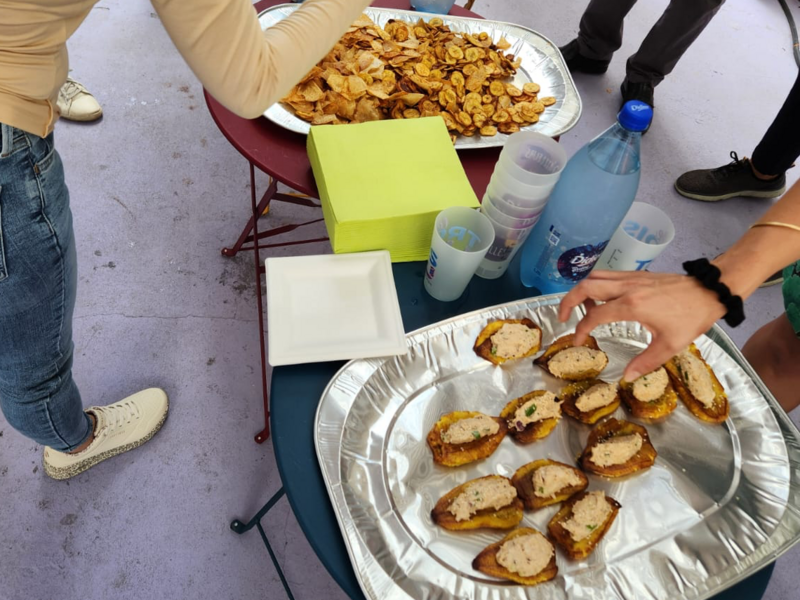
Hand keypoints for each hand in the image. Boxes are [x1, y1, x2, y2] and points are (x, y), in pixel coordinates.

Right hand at [558, 270, 725, 380]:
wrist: (710, 291)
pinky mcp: (637, 274)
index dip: (581, 330)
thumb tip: (626, 378)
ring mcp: (631, 278)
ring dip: (581, 291)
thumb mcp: (670, 345)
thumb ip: (645, 362)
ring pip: (594, 277)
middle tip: (562, 318)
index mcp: (631, 306)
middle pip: (585, 287)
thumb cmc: (691, 318)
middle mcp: (626, 287)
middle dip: (567, 302)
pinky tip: (603, 300)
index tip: (578, 341)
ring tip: (582, 309)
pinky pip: (608, 275)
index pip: (594, 315)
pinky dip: (596, 285)